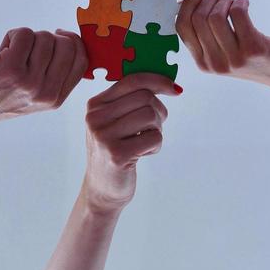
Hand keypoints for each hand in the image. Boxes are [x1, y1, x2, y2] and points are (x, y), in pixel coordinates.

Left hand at [0, 28, 87, 128]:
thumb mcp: (35, 97)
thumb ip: (55, 76)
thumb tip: (70, 41)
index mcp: (56, 99)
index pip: (83, 60)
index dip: (73, 41)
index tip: (59, 36)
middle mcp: (46, 92)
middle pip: (67, 45)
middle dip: (48, 38)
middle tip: (28, 49)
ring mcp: (30, 80)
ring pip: (44, 36)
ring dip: (26, 38)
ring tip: (11, 54)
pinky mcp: (10, 67)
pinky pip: (24, 33)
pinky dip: (12, 35)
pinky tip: (1, 51)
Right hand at [83, 73, 179, 213]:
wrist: (102, 189)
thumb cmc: (115, 150)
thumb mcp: (115, 121)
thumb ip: (131, 99)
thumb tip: (168, 82)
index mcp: (95, 105)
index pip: (132, 80)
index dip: (158, 81)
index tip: (175, 89)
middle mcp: (95, 118)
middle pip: (145, 97)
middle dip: (159, 111)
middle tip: (154, 127)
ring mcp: (104, 136)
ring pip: (151, 115)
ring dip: (157, 129)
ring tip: (146, 141)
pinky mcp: (117, 155)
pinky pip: (155, 138)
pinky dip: (156, 145)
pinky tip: (144, 154)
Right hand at [176, 0, 269, 85]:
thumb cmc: (252, 56)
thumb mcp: (222, 52)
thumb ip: (204, 34)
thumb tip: (184, 3)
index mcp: (203, 64)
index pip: (181, 27)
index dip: (187, 4)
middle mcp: (215, 64)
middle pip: (198, 19)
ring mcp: (234, 58)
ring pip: (215, 16)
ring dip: (225, 0)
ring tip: (234, 1)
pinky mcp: (253, 48)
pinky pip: (237, 13)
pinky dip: (240, 1)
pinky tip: (245, 3)